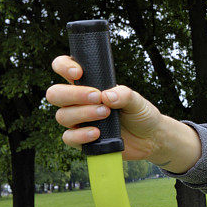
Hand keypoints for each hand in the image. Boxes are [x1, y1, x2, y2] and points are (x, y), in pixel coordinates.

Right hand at [46, 55, 165, 160]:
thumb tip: (107, 95)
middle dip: (73, 94)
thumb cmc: (141, 114)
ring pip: (62, 115)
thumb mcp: (137, 100)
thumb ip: (124, 95)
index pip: (64, 68)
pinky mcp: (82, 140)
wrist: (150, 138)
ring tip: (105, 113)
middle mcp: (79, 102)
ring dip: (83, 113)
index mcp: (89, 84)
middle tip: (97, 96)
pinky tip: (96, 133)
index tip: (78, 72)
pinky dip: (81, 135)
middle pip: (55, 94)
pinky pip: (69, 137)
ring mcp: (79, 121)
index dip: (64, 66)